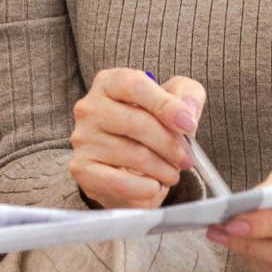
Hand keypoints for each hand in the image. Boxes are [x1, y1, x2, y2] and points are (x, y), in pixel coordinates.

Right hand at [68, 68, 206, 209]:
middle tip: (187, 159)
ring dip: (163, 169)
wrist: (125, 164)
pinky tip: (154, 185)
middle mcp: (89, 108)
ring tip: (172, 173)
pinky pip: (120, 182)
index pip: (135, 86)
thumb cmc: (151, 125)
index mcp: (108, 83)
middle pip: (136, 122)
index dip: (165, 105)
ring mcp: (83, 139)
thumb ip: (188, 96)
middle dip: (170, 144)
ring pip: (133, 154)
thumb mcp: (175, 100)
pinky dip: (146, 188)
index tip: (189, 125)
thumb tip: (188, 112)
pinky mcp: (82, 169)